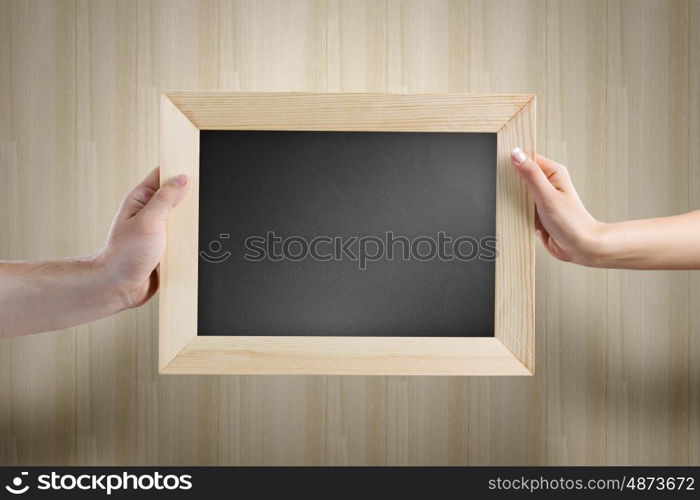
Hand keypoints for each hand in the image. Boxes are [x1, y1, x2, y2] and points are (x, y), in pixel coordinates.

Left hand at [99, 168, 188, 308]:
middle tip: (203, 199)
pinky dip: (192, 240)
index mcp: (142, 199)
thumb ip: (166, 199)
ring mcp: (160, 230)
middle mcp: (151, 213)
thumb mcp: (148, 221)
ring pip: (184, 219)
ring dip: (192, 223)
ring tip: (198, 224)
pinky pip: (185, 239)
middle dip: (191, 198)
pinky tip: (198, 241)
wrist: (119, 288)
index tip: (196, 167)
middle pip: (178, 197)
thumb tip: (182, 178)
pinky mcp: (168, 248)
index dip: (179, 169)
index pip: (163, 175)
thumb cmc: (124, 255)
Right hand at [510, 148, 604, 265]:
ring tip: (519, 208)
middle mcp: (546, 184)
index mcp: (553, 172)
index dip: (513, 160)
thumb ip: (530, 174)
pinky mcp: (534, 213)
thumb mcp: (547, 195)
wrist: (580, 247)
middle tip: (513, 194)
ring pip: (516, 193)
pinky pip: (517, 208)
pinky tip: (517, 217)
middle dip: (512, 184)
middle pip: (519, 175)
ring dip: (512, 200)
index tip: (502, 166)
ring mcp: (539, 199)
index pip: (527, 158)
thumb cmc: (572, 222)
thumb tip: (516, 154)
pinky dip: (514, 212)